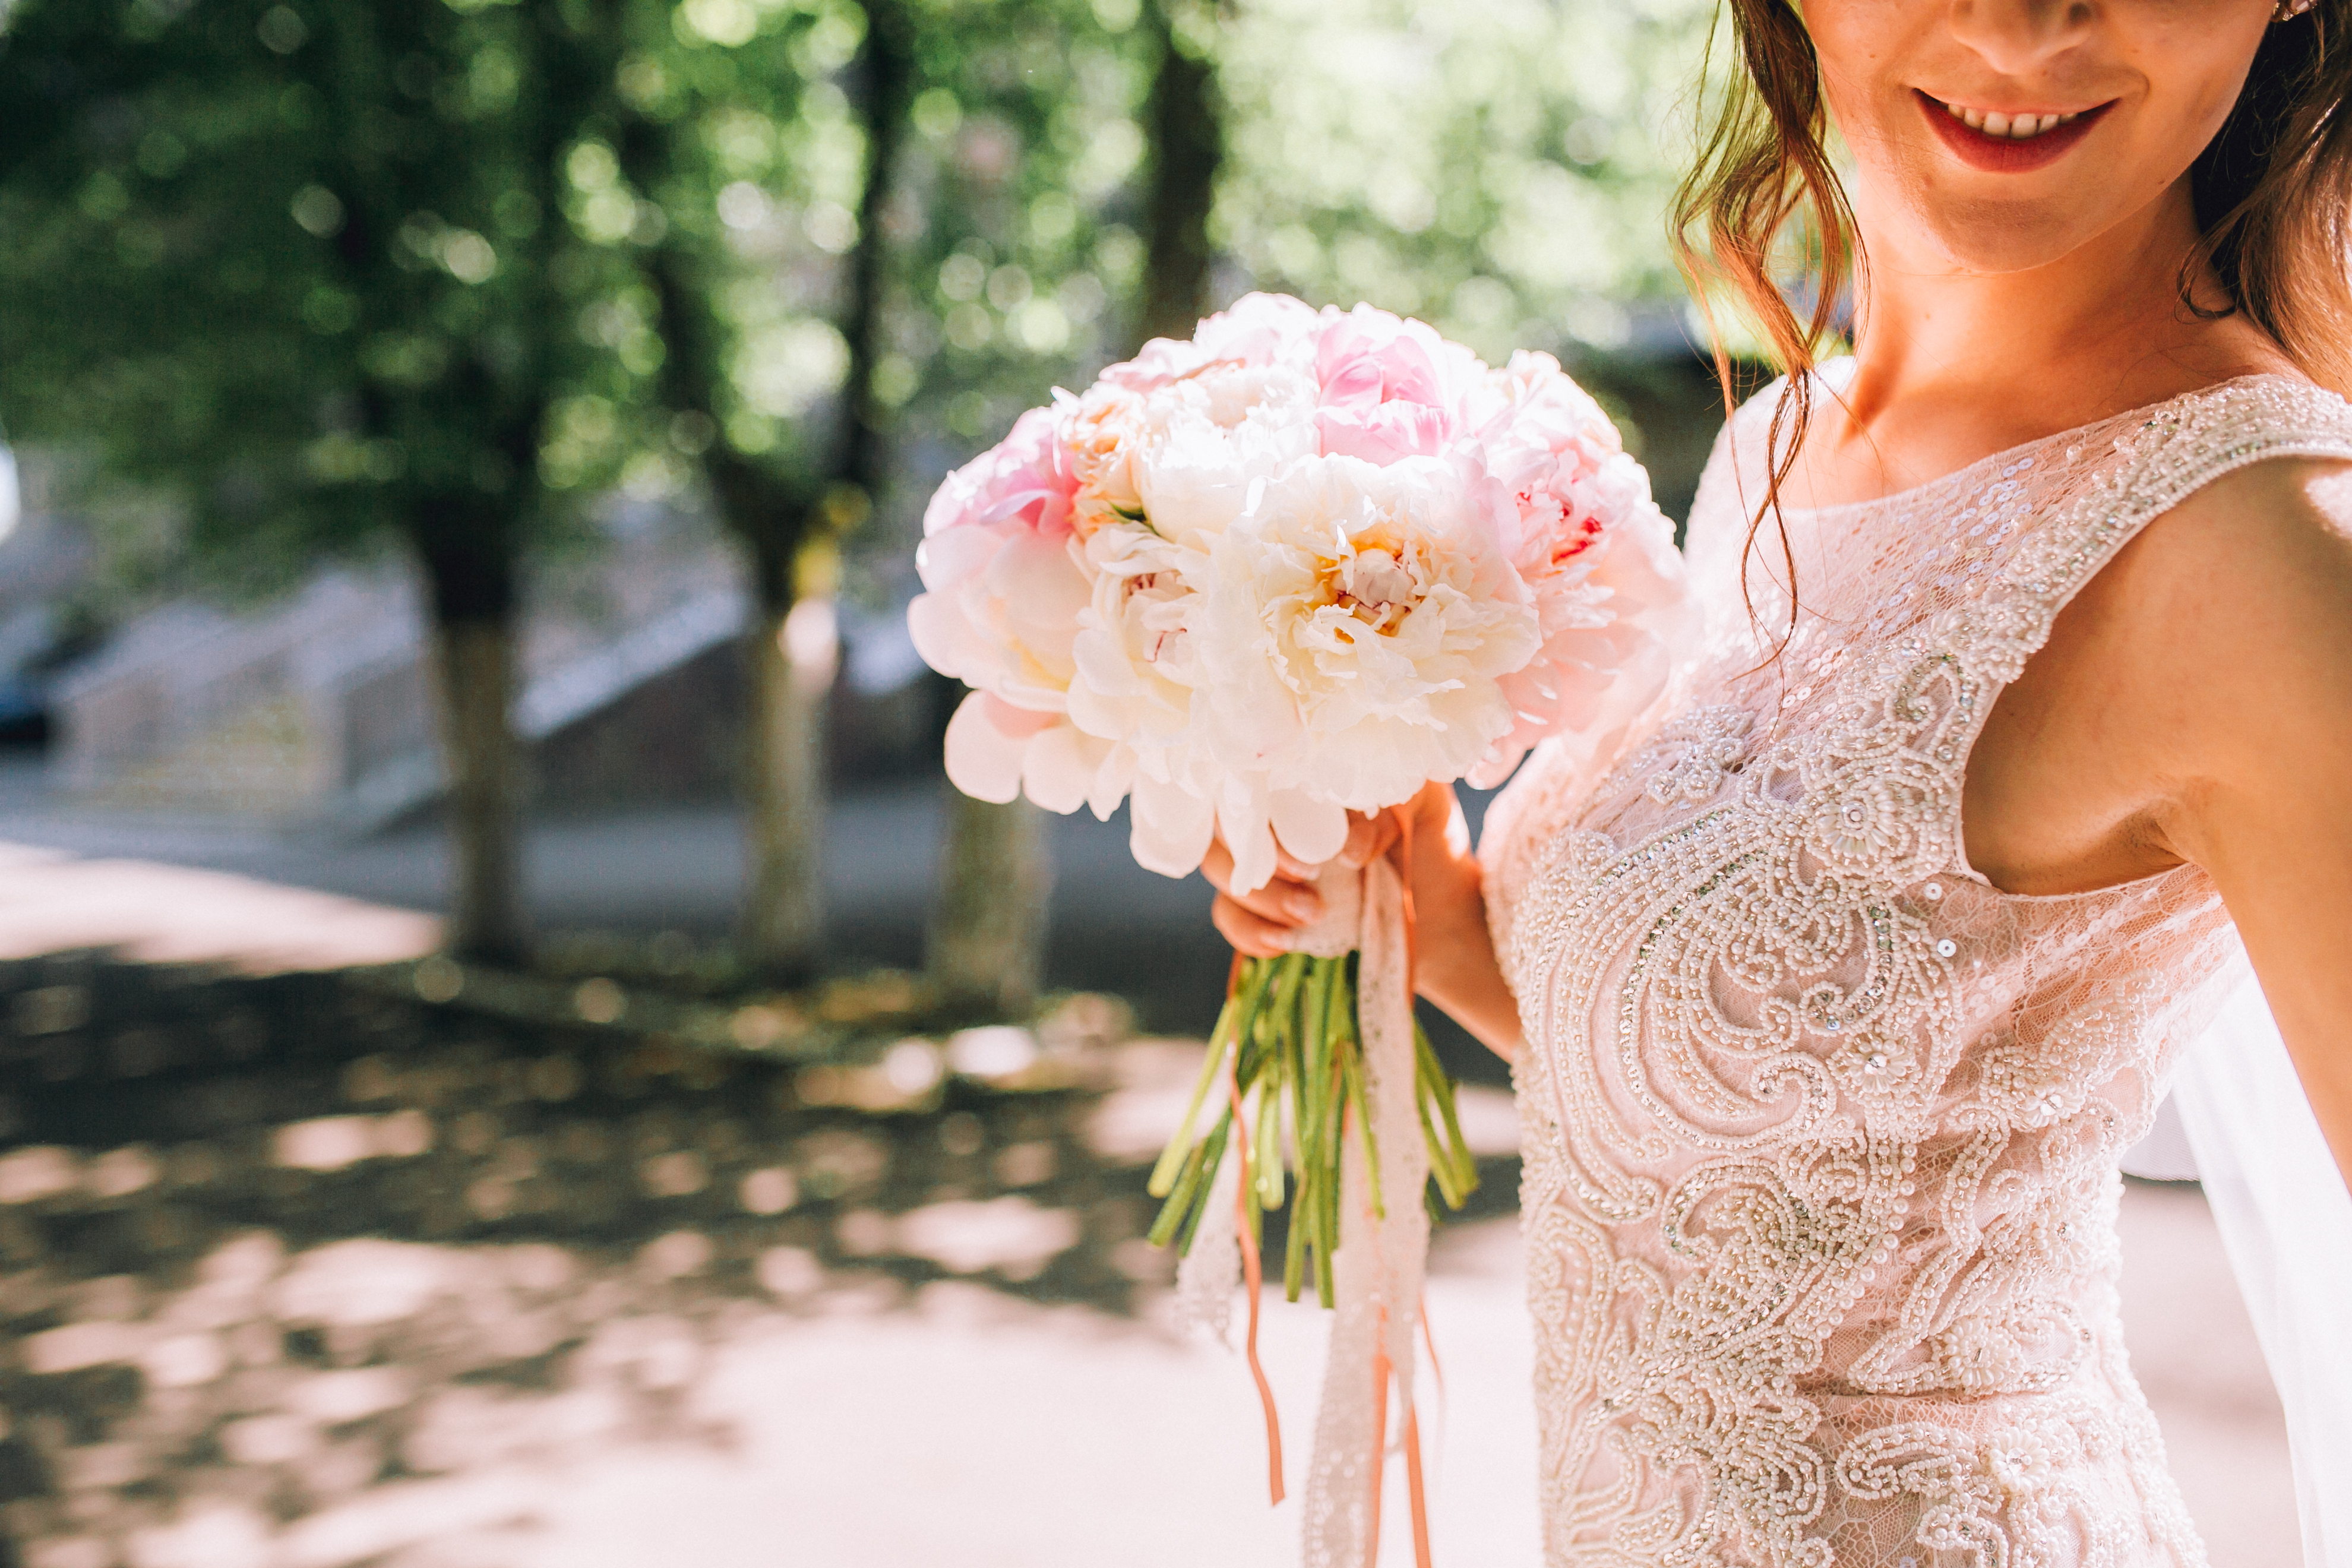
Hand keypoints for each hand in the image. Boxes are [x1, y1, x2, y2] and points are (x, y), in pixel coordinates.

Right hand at [1201, 784, 1520, 1062]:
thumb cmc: (1428, 842)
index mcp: (1303, 778)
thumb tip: (1345, 848)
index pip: (1254, 781)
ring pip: (1222, 872)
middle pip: (1225, 828)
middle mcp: (1273, 817)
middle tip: (1311, 883)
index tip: (1310, 856)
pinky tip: (1284, 943)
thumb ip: (1386, 810)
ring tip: (1313, 918)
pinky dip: (1249, 932)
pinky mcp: (1262, 910)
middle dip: (1262, 863)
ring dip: (1259, 899)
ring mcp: (1264, 864)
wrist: (1444, 910)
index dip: (1269, 818)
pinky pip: (1229, 917)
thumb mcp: (1423, 808)